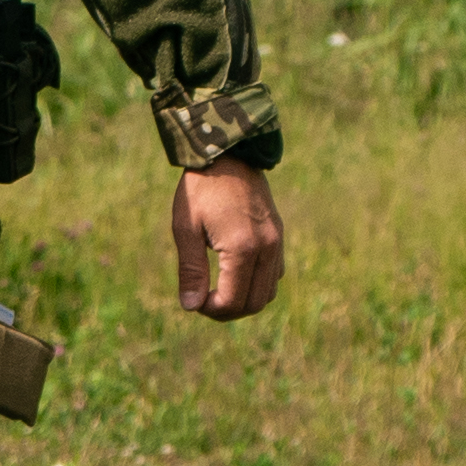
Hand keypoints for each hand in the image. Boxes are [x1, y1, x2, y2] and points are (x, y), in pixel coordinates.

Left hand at [173, 161, 284, 320]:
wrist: (229, 154)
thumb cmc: (201, 189)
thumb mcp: (186, 228)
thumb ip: (191, 270)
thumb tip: (191, 307)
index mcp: (242, 248)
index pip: (233, 301)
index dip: (211, 310)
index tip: (194, 301)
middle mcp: (266, 249)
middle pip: (254, 304)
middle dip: (228, 311)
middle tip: (204, 301)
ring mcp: (277, 242)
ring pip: (268, 293)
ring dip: (244, 300)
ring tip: (218, 290)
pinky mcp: (279, 236)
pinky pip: (274, 275)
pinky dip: (257, 285)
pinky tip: (235, 274)